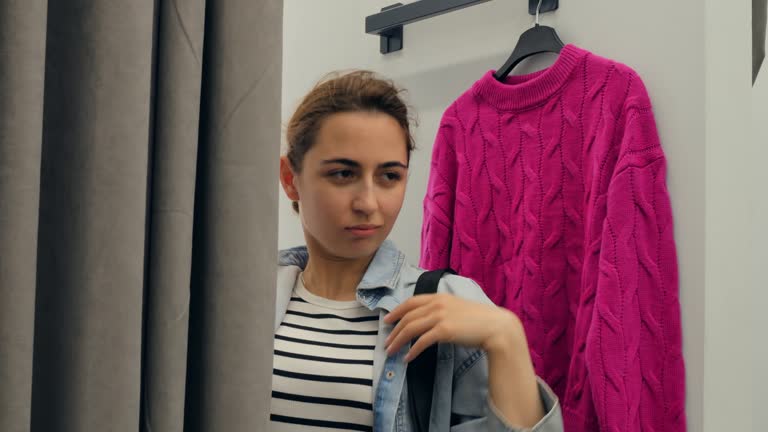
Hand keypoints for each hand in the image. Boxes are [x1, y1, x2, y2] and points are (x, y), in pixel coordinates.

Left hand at [383, 293, 524, 361]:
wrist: (496, 327)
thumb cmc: (479, 319)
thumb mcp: (458, 307)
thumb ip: (443, 309)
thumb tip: (429, 319)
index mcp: (439, 297)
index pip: (411, 302)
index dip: (397, 311)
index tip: (387, 320)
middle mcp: (437, 304)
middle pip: (407, 317)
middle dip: (394, 330)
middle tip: (386, 342)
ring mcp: (440, 317)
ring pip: (410, 329)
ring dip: (398, 341)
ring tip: (391, 351)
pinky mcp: (444, 331)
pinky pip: (421, 342)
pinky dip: (412, 350)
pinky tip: (407, 358)